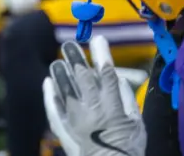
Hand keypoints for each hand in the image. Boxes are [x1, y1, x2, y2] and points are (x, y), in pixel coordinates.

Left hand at [43, 36, 145, 155]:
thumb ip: (127, 99)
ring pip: (65, 91)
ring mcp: (76, 122)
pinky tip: (47, 82)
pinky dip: (49, 95)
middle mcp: (93, 112)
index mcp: (113, 109)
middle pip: (82, 78)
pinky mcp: (65, 132)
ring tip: (57, 61)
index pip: (107, 74)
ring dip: (60, 74)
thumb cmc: (129, 149)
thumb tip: (117, 77)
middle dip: (76, 58)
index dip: (102, 54)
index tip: (98, 39)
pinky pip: (54, 110)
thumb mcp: (136, 124)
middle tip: (70, 44)